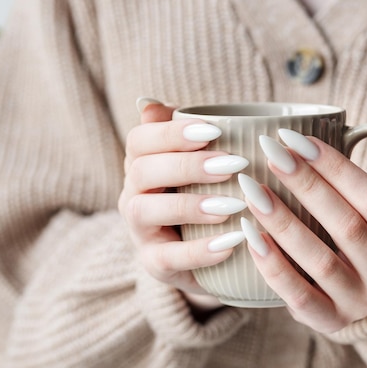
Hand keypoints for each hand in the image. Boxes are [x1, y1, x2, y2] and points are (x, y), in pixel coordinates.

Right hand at [118, 98, 247, 310]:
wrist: (208, 259)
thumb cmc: (206, 199)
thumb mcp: (201, 168)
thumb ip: (188, 136)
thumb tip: (152, 102)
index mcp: (142, 165)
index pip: (139, 140)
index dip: (172, 132)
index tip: (214, 130)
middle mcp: (133, 195)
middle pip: (141, 170)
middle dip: (186, 164)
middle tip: (233, 163)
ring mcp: (139, 232)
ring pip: (145, 211)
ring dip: (189, 205)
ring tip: (233, 204)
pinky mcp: (153, 264)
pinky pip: (168, 258)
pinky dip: (201, 250)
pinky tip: (233, 242)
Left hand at [238, 114, 366, 332]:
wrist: (362, 291)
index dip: (336, 167)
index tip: (295, 139)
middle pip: (348, 227)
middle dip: (306, 184)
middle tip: (269, 152)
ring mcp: (360, 305)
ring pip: (320, 261)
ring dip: (283, 222)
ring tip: (251, 189)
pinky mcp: (328, 321)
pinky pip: (297, 294)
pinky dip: (272, 264)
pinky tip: (248, 233)